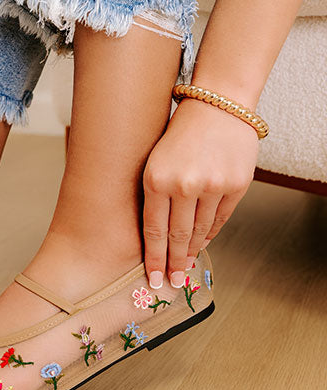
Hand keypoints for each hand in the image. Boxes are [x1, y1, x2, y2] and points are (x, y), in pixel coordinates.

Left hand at [142, 97, 258, 288]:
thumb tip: (159, 238)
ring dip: (192, 251)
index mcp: (156, 179)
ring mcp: (212, 186)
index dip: (154, 258)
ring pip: (200, 230)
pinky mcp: (235, 185)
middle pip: (177, 236)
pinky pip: (221, 219)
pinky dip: (210, 233)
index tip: (153, 278)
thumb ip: (156, 195)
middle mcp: (184, 185)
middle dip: (173, 263)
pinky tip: (202, 243)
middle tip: (171, 282)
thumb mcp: (156, 160)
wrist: (217, 107)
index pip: (154, 230)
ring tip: (185, 266)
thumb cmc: (180, 134)